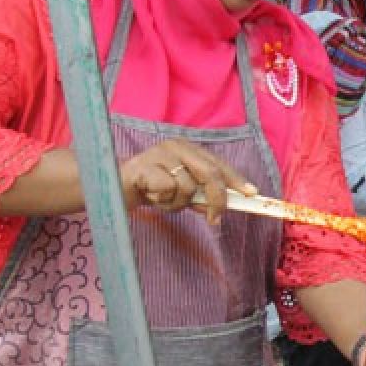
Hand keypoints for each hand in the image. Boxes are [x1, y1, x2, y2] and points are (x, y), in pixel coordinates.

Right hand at [119, 138, 254, 224]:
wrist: (115, 187)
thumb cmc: (153, 188)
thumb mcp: (181, 193)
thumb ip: (201, 197)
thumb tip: (219, 208)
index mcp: (189, 150)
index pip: (219, 164)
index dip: (236, 179)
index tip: (251, 194)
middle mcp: (177, 146)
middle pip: (210, 173)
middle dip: (217, 199)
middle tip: (215, 219)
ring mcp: (159, 153)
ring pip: (187, 186)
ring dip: (178, 203)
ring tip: (163, 201)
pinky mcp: (143, 165)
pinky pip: (167, 189)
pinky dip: (162, 200)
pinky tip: (150, 196)